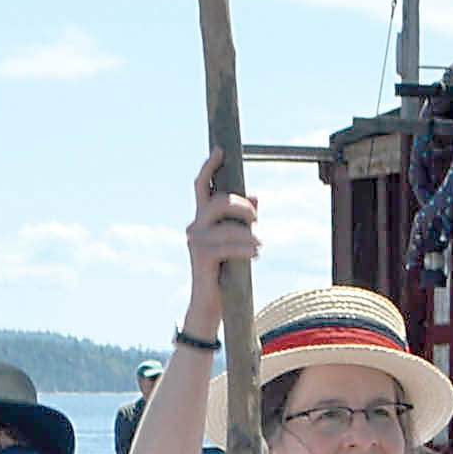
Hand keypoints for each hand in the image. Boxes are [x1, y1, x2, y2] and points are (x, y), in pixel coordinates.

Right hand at [184, 154, 258, 321]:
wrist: (210, 302)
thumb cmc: (225, 270)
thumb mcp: (236, 240)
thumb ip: (242, 219)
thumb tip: (255, 196)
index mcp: (201, 218)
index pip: (201, 186)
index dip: (209, 166)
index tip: (220, 151)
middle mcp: (195, 225)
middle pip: (220, 201)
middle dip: (243, 207)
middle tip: (256, 220)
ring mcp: (196, 240)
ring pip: (230, 225)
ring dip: (250, 235)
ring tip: (258, 246)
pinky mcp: (202, 255)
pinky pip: (231, 244)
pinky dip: (248, 249)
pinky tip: (255, 255)